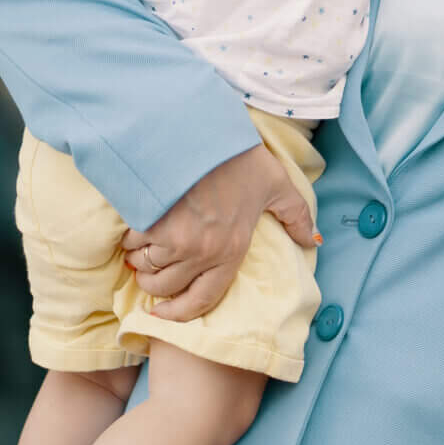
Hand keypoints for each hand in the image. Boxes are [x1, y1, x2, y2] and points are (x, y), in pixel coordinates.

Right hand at [119, 143, 320, 321]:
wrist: (202, 130)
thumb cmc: (238, 157)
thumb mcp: (276, 185)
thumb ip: (295, 215)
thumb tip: (313, 240)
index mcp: (231, 250)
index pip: (202, 299)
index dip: (179, 313)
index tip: (162, 314)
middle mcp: (202, 253)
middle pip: (165, 288)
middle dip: (154, 282)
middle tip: (153, 265)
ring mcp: (173, 240)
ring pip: (144, 268)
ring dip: (140, 259)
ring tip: (148, 239)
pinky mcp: (149, 223)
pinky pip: (130, 244)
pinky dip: (130, 238)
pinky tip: (139, 220)